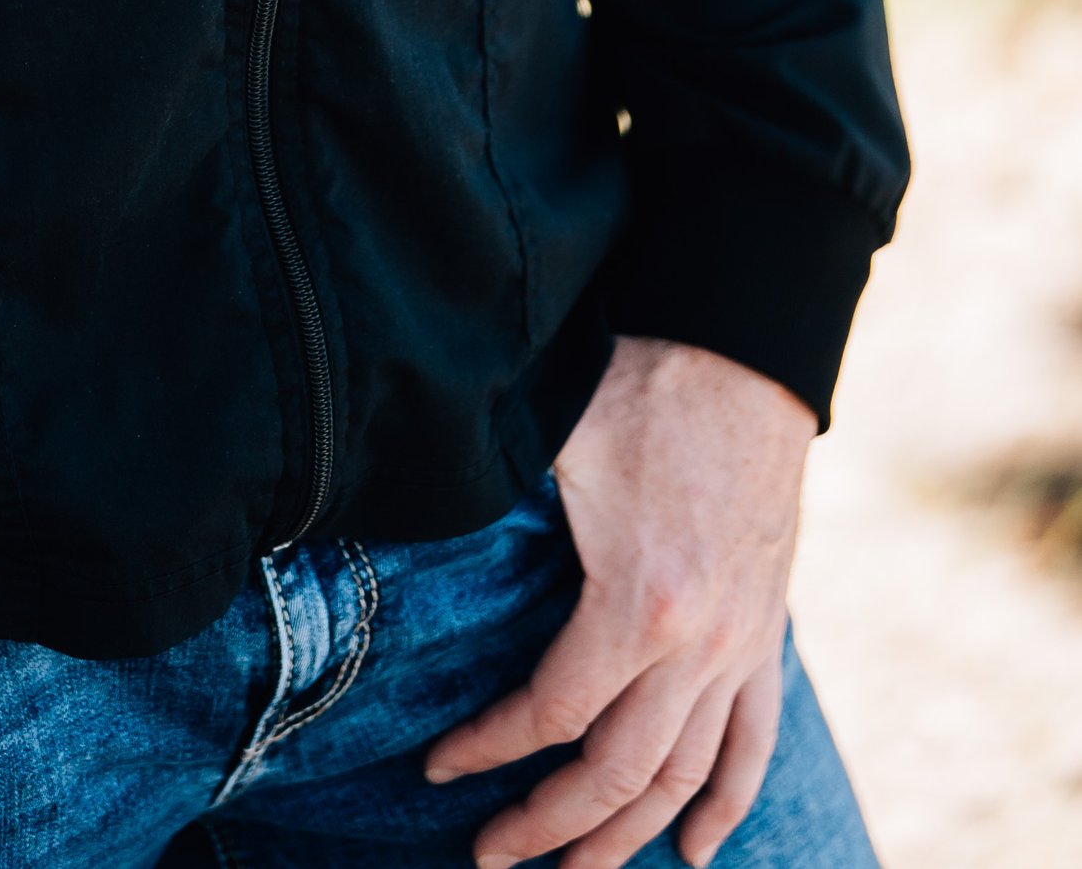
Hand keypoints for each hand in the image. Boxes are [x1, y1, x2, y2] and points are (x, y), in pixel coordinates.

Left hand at [424, 335, 812, 868]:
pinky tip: (696, 851)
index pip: (552, 714)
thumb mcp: (551, 440)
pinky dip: (729, 804)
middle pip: (618, 774)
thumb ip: (492, 502)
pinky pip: (754, 742)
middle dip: (549, 826)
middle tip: (489, 854)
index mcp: (636, 604)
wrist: (741, 351)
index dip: (488, 748)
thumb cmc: (637, 387)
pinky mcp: (768, 633)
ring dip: (628, 836)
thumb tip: (401, 500)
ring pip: (686, 777)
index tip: (436, 767)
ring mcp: (742, 647)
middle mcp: (699, 646)